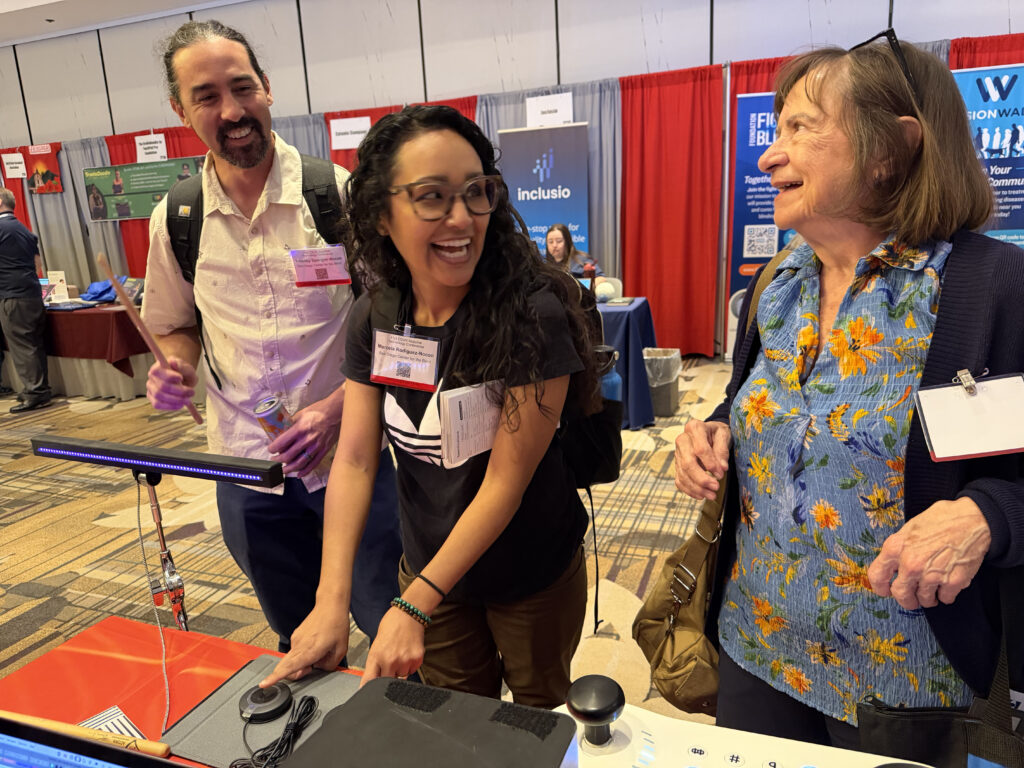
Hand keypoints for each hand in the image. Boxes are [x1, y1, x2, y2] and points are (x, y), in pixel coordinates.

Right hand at [146, 357, 196, 411]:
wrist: (182, 379)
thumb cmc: (183, 372)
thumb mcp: (186, 368)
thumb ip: (181, 366)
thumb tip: (173, 362)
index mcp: (157, 367)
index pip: (158, 371)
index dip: (169, 376)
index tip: (181, 378)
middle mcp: (152, 378)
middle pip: (161, 386)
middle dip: (178, 391)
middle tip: (191, 392)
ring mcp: (151, 389)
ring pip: (159, 396)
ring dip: (176, 400)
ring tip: (187, 399)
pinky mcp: (153, 399)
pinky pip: (158, 405)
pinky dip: (170, 406)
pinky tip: (180, 405)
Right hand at [260, 601, 350, 687]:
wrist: (330, 605)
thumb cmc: (336, 623)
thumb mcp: (340, 649)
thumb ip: (329, 665)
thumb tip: (319, 668)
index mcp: (310, 649)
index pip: (289, 667)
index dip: (275, 677)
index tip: (264, 684)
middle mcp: (299, 644)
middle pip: (285, 666)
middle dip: (293, 674)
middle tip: (309, 669)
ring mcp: (296, 639)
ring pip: (291, 659)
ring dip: (300, 663)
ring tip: (318, 654)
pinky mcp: (296, 635)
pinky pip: (295, 651)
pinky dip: (302, 654)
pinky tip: (315, 647)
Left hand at [268, 398, 341, 476]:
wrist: (336, 412)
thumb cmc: (319, 410)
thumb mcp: (301, 414)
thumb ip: (292, 424)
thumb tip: (283, 431)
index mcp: (299, 429)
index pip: (281, 443)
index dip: (273, 449)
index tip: (271, 450)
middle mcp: (307, 440)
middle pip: (288, 456)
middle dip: (278, 460)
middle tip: (274, 459)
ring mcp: (316, 447)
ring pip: (300, 463)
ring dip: (289, 468)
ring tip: (284, 469)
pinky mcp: (324, 450)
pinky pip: (313, 464)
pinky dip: (305, 471)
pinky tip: (299, 474)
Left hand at [359, 607, 425, 687]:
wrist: (407, 615)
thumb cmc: (390, 626)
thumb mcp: (375, 645)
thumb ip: (373, 665)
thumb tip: (368, 682)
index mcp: (377, 656)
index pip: (369, 681)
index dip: (367, 688)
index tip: (367, 693)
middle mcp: (391, 660)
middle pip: (386, 682)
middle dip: (386, 676)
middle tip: (388, 662)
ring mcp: (405, 661)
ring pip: (401, 677)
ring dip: (399, 671)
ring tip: (399, 654)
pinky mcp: (417, 660)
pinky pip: (411, 671)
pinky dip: (409, 666)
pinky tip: (407, 653)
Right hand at [674, 420, 731, 499]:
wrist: (709, 433)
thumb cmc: (717, 433)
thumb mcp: (724, 434)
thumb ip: (722, 450)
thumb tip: (722, 468)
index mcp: (694, 428)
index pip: (700, 449)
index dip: (710, 463)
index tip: (721, 473)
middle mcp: (682, 440)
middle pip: (688, 463)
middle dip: (702, 478)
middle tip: (715, 487)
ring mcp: (678, 453)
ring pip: (683, 474)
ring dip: (697, 488)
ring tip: (711, 495)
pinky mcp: (677, 464)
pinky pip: (679, 480)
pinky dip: (689, 490)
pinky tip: (701, 495)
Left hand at [867, 497, 990, 609]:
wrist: (972, 520)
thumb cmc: (941, 520)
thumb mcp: (909, 529)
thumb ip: (899, 549)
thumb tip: (892, 566)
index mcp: (895, 548)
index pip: (876, 577)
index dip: (880, 587)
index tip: (885, 591)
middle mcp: (910, 564)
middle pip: (900, 594)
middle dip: (907, 600)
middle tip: (913, 599)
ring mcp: (931, 575)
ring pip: (924, 600)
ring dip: (929, 598)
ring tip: (933, 590)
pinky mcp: (952, 582)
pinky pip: (945, 598)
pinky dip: (947, 594)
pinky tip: (948, 583)